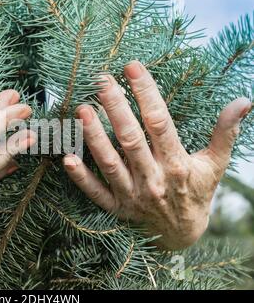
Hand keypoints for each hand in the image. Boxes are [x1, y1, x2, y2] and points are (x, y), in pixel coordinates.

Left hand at [63, 61, 251, 249]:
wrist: (181, 234)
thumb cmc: (196, 192)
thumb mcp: (215, 164)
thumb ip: (225, 133)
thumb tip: (243, 102)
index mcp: (176, 164)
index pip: (160, 123)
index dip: (146, 93)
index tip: (133, 68)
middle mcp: (152, 179)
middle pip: (131, 139)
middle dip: (115, 108)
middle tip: (100, 81)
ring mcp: (132, 195)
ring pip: (110, 163)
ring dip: (94, 138)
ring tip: (81, 111)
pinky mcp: (116, 208)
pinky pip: (95, 193)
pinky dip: (81, 178)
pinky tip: (66, 159)